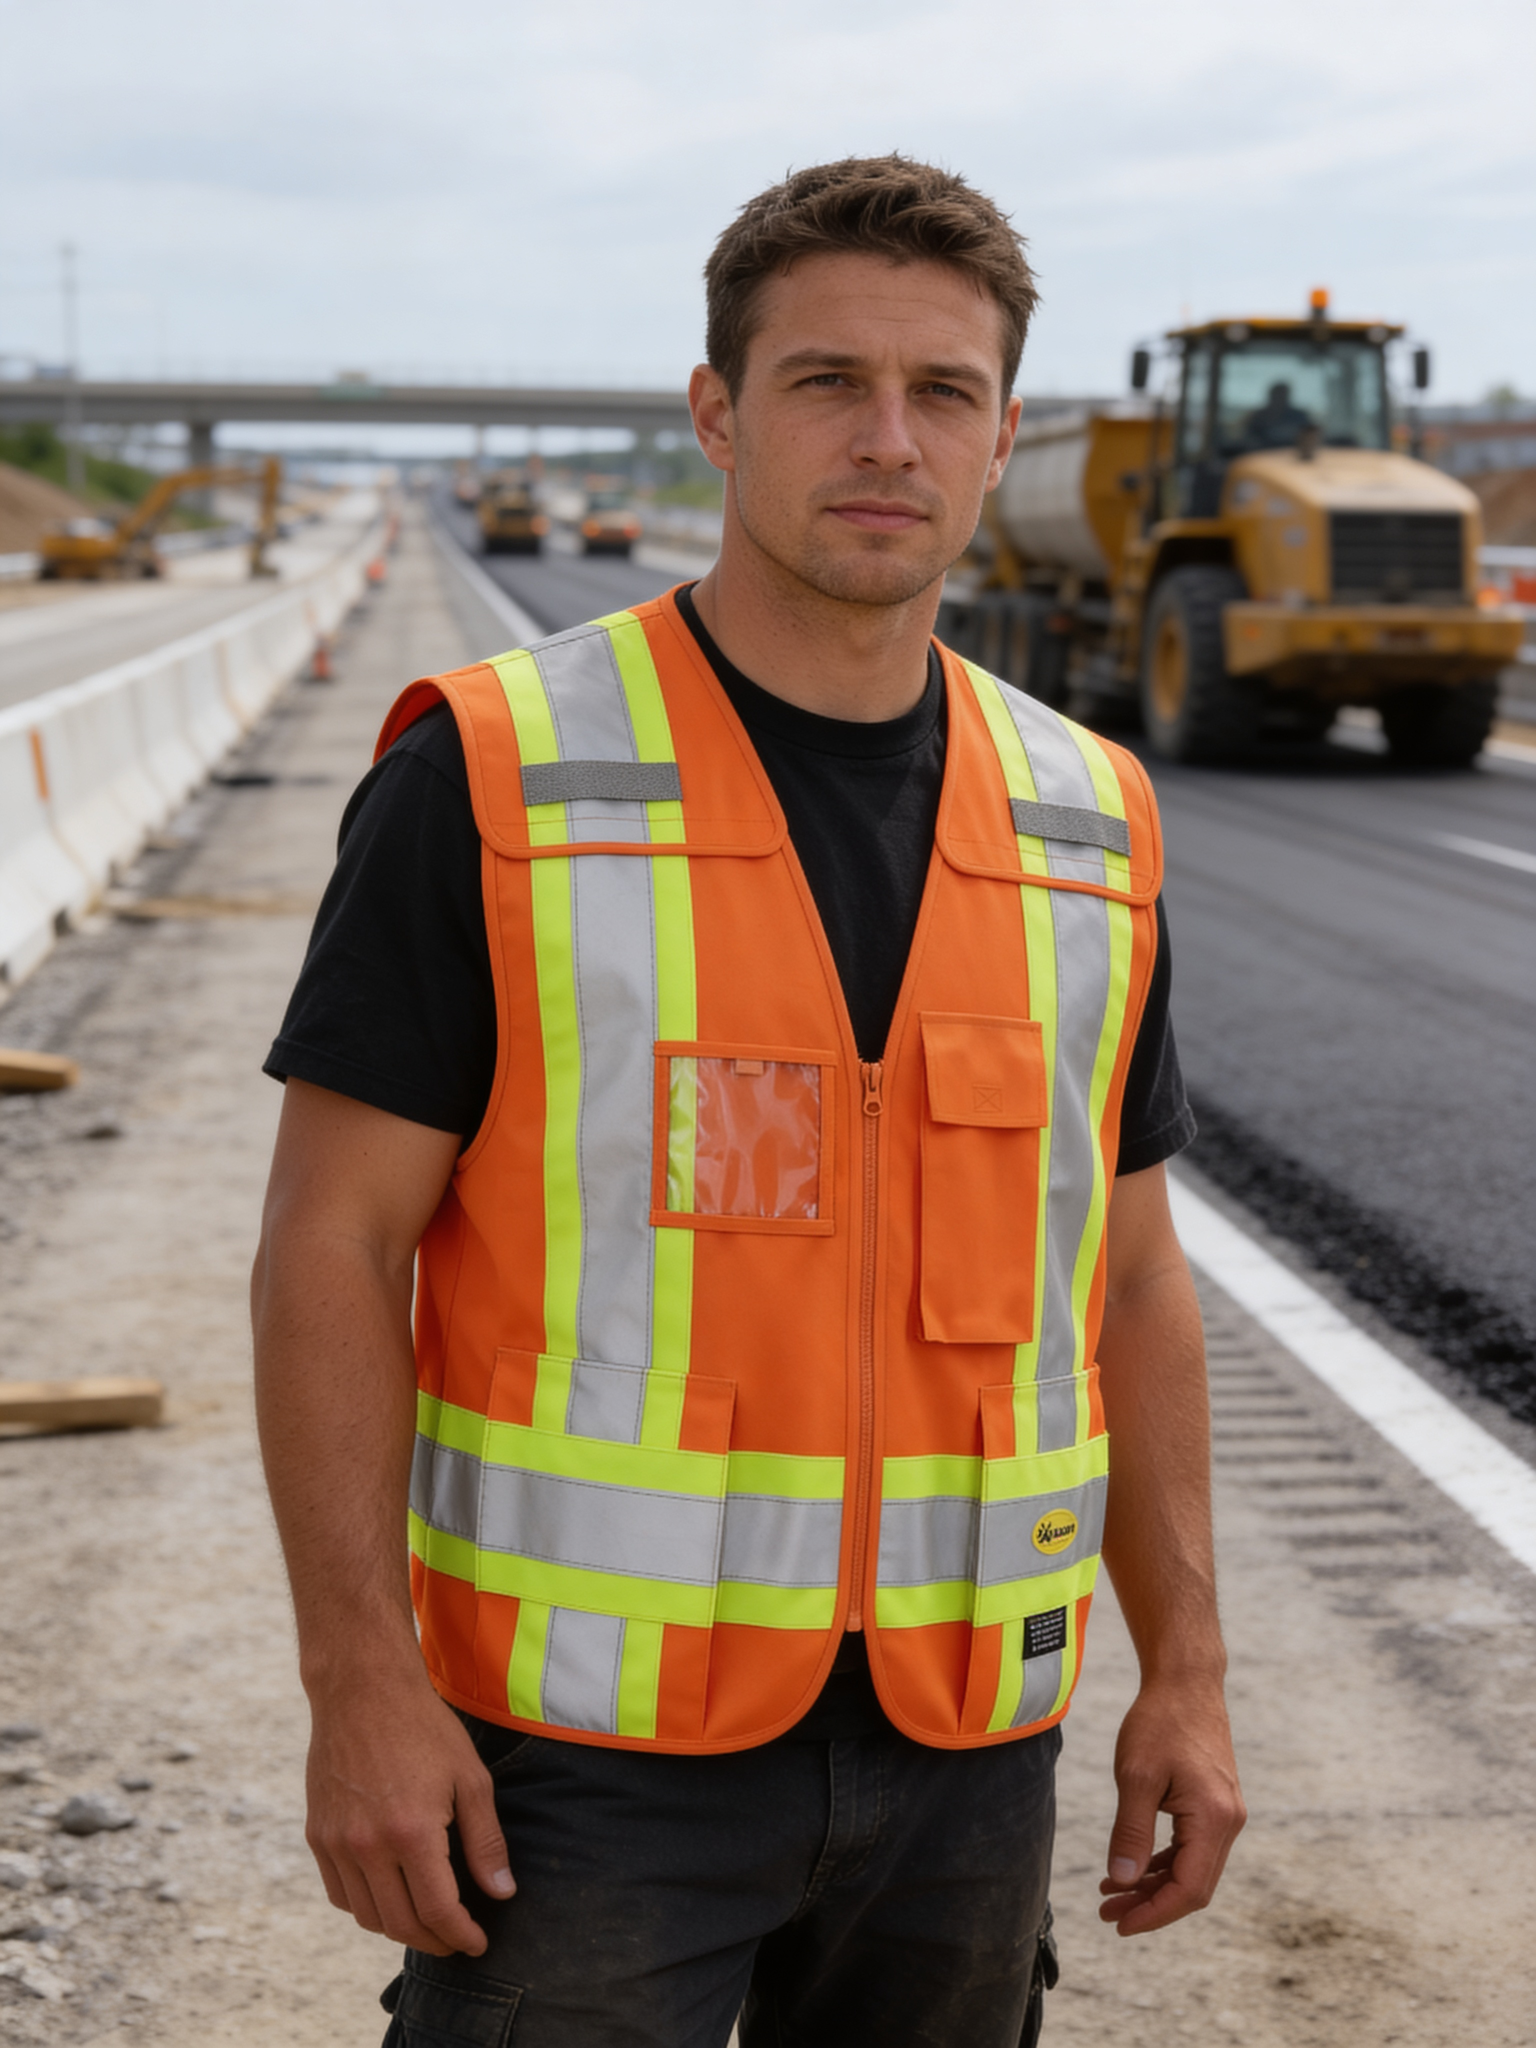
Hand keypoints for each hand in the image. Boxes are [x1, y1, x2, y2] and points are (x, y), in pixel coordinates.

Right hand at [304, 1673, 513, 1956]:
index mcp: (412, 1832)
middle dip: (434, 1940)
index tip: (478, 1943)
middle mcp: (368, 1846)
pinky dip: (366, 1907)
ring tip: (427, 1919)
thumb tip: (502, 1894)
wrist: (363, 1689)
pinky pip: (340, 1894)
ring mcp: (336, 1843)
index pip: (437, 1911)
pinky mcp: (317, 1835)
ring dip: (399, 1928)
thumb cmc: (425, 1728)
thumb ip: (485, 1841)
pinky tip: (390, 1895)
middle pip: (400, 1924)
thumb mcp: (469, 1778)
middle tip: (456, 1937)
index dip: (461, 1936)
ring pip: (367, 1917)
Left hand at [1098, 1676, 1244, 1936]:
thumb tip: (1123, 1881)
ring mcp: (1225, 1814)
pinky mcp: (1215, 1805)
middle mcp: (1229, 1823)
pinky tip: (1131, 1867)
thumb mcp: (1136, 1776)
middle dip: (1150, 1904)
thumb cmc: (1159, 1722)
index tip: (1119, 1923)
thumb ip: (1130, 1832)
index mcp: (1215, 1819)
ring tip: (1110, 1892)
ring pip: (1191, 1868)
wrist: (1185, 1682)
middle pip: (1193, 1885)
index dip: (1154, 1913)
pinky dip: (1162, 1862)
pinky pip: (1190, 1848)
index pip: (1189, 1889)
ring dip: (1153, 1885)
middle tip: (1107, 1911)